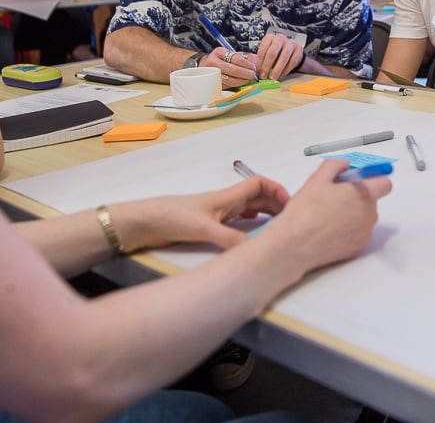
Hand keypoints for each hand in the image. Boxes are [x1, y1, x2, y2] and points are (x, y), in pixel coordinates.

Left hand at [120, 175, 290, 250]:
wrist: (145, 223)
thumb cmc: (171, 217)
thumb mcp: (203, 229)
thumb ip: (229, 239)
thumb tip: (255, 250)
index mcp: (226, 197)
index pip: (259, 183)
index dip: (277, 189)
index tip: (290, 204)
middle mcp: (225, 203)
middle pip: (259, 197)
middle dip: (276, 204)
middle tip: (290, 220)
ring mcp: (218, 215)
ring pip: (249, 210)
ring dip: (265, 215)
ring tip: (278, 228)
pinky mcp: (210, 226)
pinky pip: (238, 223)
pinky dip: (251, 226)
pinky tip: (253, 236)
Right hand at [204, 47, 258, 86]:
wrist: (207, 65)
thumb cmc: (222, 60)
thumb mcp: (232, 54)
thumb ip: (245, 57)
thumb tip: (254, 59)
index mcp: (219, 52)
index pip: (236, 58)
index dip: (247, 64)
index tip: (253, 67)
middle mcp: (213, 62)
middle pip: (233, 70)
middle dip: (246, 74)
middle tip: (253, 75)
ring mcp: (212, 73)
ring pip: (230, 80)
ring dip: (242, 81)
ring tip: (248, 80)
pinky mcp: (213, 83)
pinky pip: (227, 86)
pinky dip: (236, 85)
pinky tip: (241, 83)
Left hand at [254, 32, 303, 79]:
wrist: (290, 52)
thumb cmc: (275, 54)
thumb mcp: (265, 55)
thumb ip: (259, 60)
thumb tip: (252, 68)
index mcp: (269, 38)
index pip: (263, 50)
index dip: (259, 63)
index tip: (257, 72)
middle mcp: (280, 38)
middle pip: (272, 52)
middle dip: (267, 66)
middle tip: (264, 76)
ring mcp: (290, 43)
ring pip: (284, 57)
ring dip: (277, 69)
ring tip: (273, 77)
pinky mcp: (299, 49)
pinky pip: (293, 60)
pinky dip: (286, 69)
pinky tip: (282, 74)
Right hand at [263, 159, 391, 270]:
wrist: (295, 244)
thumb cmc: (305, 214)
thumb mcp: (317, 179)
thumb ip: (335, 165)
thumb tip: (343, 164)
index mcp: (363, 195)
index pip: (384, 183)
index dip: (373, 179)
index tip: (362, 178)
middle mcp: (369, 215)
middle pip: (372, 200)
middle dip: (358, 196)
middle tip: (336, 195)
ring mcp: (364, 233)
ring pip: (364, 217)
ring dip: (352, 213)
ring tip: (328, 214)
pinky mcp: (357, 247)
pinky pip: (358, 233)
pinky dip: (348, 230)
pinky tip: (329, 228)